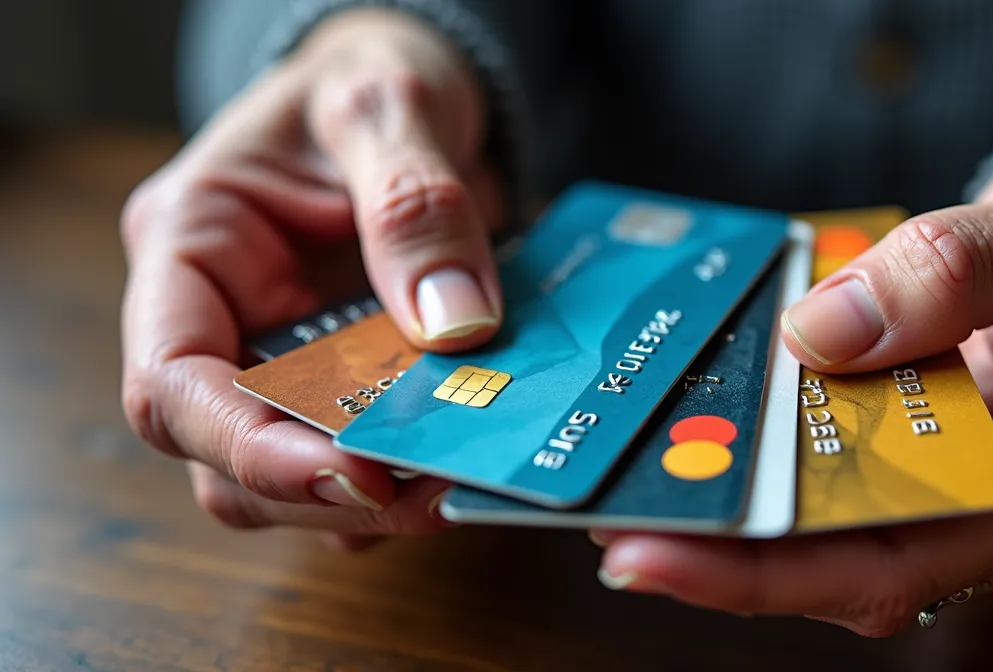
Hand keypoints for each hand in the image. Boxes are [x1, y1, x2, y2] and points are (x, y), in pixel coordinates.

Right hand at [120, 9, 501, 548]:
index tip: (354, 472)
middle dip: (327, 490)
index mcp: (192, 248)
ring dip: (372, 500)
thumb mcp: (388, 105)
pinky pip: (359, 461)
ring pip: (292, 478)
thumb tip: (453, 327)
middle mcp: (224, 319)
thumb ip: (415, 204)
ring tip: (463, 485)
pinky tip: (461, 474)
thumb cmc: (368, 74)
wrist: (411, 84)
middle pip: (228, 458)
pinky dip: (405, 483)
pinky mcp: (346, 381)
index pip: (173, 384)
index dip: (247, 448)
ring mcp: (284, 359)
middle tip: (436, 490)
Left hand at [590, 134, 992, 635]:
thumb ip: (952, 270)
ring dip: (743, 515)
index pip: (901, 559)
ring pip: (840, 541)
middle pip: (852, 568)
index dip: (768, 571)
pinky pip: (848, 492)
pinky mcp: (943, 479)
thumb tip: (820, 335)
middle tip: (612, 514)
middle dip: (727, 551)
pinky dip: (780, 471)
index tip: (655, 549)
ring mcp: (978, 508)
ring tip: (643, 476)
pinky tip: (714, 438)